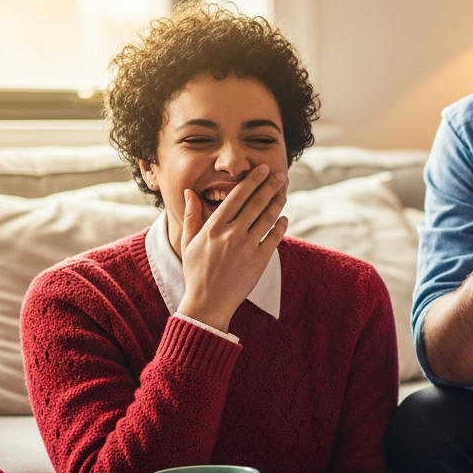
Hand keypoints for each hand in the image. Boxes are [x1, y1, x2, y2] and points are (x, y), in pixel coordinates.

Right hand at [177, 164, 288, 331]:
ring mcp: (247, 247)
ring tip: (283, 191)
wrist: (208, 303)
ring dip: (278, 202)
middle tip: (280, 174)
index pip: (237, 196)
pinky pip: (274, 238)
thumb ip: (191, 215)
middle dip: (270, 186)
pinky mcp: (260, 260)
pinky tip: (283, 217)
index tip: (262, 170)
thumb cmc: (196, 272)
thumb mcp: (188, 242)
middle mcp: (231, 234)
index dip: (252, 181)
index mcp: (213, 227)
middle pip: (256, 203)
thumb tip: (189, 192)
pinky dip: (281, 226)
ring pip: (268, 218)